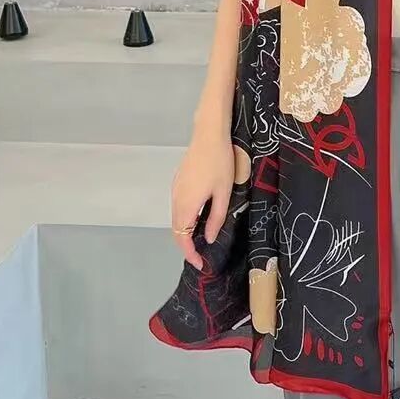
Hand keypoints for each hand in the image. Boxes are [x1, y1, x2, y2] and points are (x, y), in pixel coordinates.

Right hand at [170, 137, 235, 270]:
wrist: (209, 134)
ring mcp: (175, 189)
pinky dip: (185, 219)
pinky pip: (178, 207)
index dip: (189, 253)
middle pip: (176, 230)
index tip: (200, 264)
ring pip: (176, 218)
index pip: (182, 237)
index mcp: (187, 204)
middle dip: (186, 246)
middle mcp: (176, 198)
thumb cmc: (220, 162)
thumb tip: (207, 238)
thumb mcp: (223, 193)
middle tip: (201, 256)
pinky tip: (198, 219)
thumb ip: (215, 218)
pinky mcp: (178, 182)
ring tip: (201, 240)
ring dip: (185, 232)